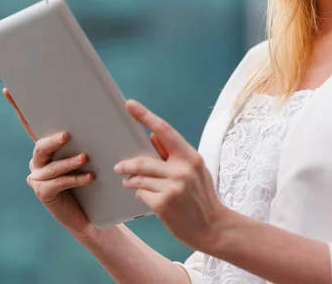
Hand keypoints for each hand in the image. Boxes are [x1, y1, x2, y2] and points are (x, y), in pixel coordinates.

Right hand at [3, 88, 94, 239]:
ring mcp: (38, 177)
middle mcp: (38, 160)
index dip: (18, 108)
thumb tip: (99, 112)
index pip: (30, 124)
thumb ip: (86, 137)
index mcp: (47, 147)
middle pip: (40, 147)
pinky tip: (90, 177)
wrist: (91, 212)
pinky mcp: (43, 193)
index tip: (8, 90)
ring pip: (52, 167)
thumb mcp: (91, 154)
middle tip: (66, 135)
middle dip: (52, 141)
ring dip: (69, 163)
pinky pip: (58, 183)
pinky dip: (75, 179)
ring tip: (85, 159)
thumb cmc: (93, 177)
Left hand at [114, 100, 225, 251]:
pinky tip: (147, 198)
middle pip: (143, 160)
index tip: (130, 105)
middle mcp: (181, 170)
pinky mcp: (163, 204)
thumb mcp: (194, 169)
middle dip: (127, 164)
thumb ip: (173, 152)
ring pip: (139, 178)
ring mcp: (172, 187)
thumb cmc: (201, 195)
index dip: (145, 116)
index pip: (164, 130)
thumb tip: (152, 134)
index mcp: (190, 156)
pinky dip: (140, 194)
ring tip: (129, 183)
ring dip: (131, 181)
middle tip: (119, 166)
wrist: (213, 227)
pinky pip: (141, 194)